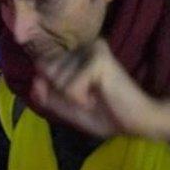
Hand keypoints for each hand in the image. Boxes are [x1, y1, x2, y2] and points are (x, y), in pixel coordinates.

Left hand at [27, 39, 160, 137]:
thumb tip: (34, 80)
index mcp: (76, 55)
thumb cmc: (104, 115)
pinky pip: (70, 86)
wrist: (135, 121)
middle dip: (64, 93)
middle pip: (47, 73)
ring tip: (96, 96)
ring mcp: (91, 49)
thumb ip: (48, 95)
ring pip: (58, 80)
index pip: (43, 67)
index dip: (53, 89)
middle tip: (89, 96)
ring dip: (74, 97)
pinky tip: (99, 95)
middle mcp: (82, 47)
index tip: (78, 96)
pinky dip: (80, 98)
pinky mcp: (98, 58)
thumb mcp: (67, 108)